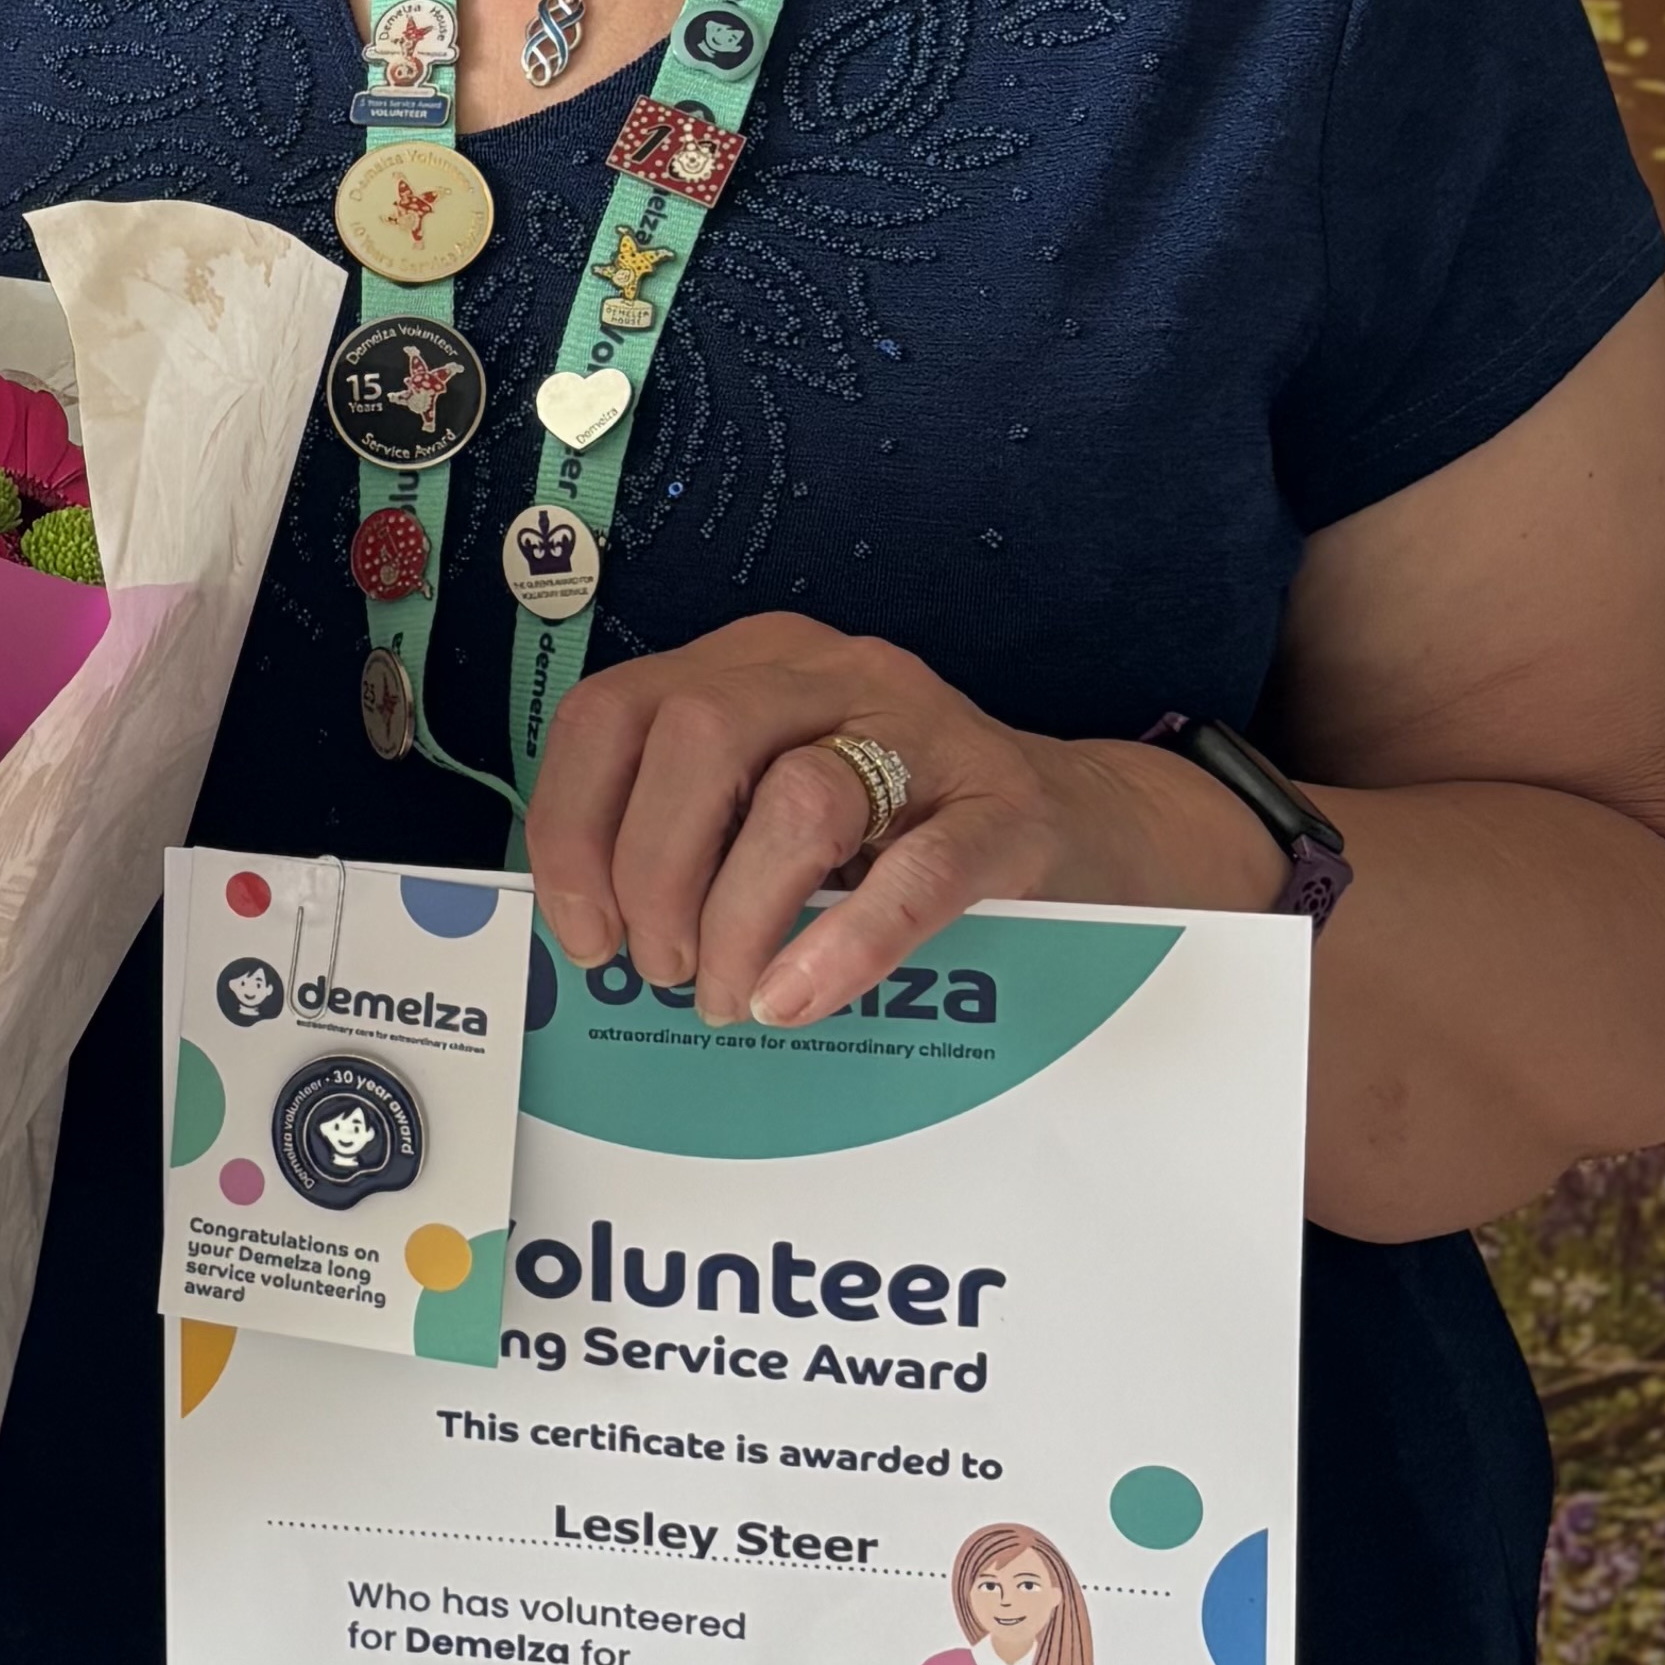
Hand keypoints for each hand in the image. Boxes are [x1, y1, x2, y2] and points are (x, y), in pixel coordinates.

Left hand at [525, 614, 1274, 1030]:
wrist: (1089, 835)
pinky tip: (799, 996)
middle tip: (665, 970)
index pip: (614, 711)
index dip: (574, 825)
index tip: (581, 931)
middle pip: (695, 739)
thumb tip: (587, 937)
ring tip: (734, 997)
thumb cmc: (898, 837)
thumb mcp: (771, 812)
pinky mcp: (1009, 812)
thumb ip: (688, 841)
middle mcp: (831, 676)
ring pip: (799, 798)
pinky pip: (917, 871)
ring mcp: (926, 734)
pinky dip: (844, 941)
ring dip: (741, 917)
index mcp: (750, 668)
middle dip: (653, 871)